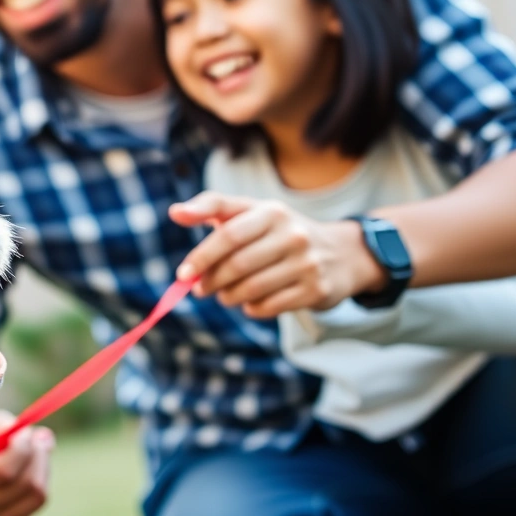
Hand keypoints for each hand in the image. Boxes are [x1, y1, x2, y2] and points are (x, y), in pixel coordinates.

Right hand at [0, 409, 54, 515]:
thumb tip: (36, 434)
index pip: (3, 470)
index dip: (22, 447)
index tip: (25, 430)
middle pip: (26, 483)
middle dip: (38, 453)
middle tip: (36, 435)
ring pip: (37, 495)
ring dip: (42, 466)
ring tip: (33, 451)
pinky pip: (35, 505)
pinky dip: (37, 482)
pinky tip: (24, 472)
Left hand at [168, 193, 383, 317]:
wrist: (341, 253)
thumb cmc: (279, 232)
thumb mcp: (252, 212)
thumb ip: (213, 208)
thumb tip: (174, 212)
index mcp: (271, 212)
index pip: (228, 234)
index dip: (201, 255)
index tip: (182, 274)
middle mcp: (292, 234)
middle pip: (237, 265)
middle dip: (211, 281)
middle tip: (200, 289)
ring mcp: (306, 263)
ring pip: (251, 289)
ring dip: (229, 297)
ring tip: (225, 294)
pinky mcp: (315, 290)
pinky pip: (269, 306)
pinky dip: (252, 308)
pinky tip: (250, 302)